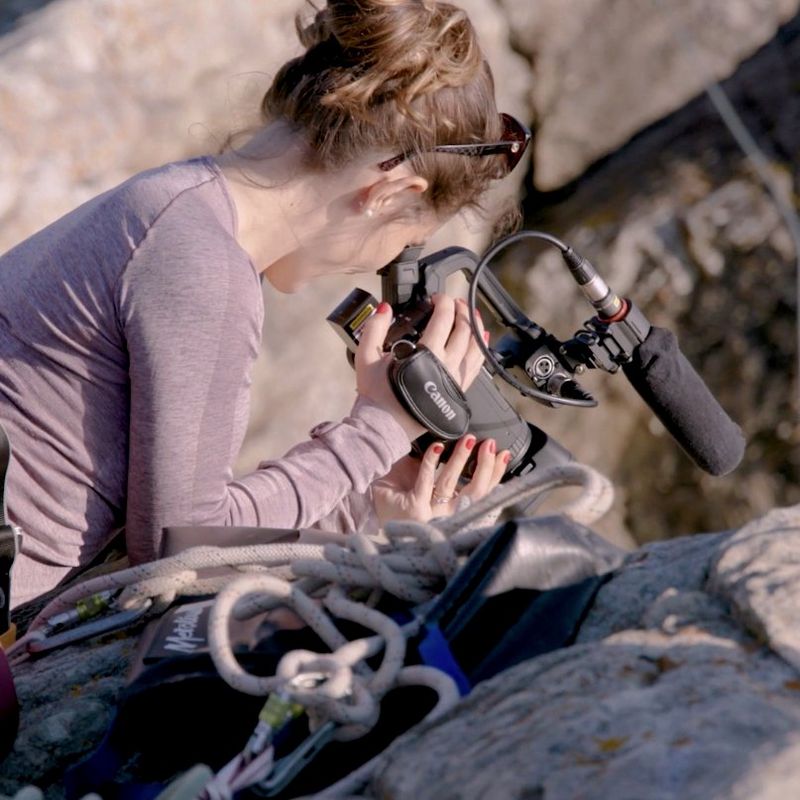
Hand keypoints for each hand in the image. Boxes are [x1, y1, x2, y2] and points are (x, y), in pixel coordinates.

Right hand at [355, 295, 487, 439]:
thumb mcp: (366, 357)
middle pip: (464, 329)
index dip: (443, 301)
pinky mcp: (457, 390)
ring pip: (476, 346)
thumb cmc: (377, 396)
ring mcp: (455, 378)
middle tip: (454, 302)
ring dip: (476, 326)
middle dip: (461, 309)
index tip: (436, 298)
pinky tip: (481, 341)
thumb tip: (384, 309)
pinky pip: (477, 366)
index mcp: (427, 353)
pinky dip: (480, 349)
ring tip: (472, 315)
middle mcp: (446, 365)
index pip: (444, 318)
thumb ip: (375, 328)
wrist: (385, 425)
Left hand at [372, 435, 508, 524]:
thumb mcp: (431, 484)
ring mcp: (430, 512)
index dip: (496, 474)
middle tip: (489, 444)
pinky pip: (425, 479)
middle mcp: (446, 516)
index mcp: (455, 512)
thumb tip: (470, 446)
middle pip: (475, 492)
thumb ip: (448, 473)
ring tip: (468, 439)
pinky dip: (432, 461)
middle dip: (485, 466)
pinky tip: (438, 446)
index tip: (504, 455)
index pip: (483, 494)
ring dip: (461, 458)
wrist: (370, 507)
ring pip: (451, 484)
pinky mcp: (413, 506)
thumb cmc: (401, 494)